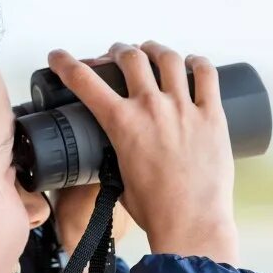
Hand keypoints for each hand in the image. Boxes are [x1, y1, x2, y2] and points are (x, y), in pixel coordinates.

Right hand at [46, 41, 237, 265]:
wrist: (191, 223)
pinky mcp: (212, 116)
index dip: (65, 63)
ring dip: (155, 50)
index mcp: (122, 123)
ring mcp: (184, 108)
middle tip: (118, 55)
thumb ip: (116, 155)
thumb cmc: (156, 209)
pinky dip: (198, 63)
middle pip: (130, 58)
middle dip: (119, 52)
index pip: (84, 80)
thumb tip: (115, 150)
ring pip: (168, 58)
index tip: (59, 57)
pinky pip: (207, 75)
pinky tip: (194, 63)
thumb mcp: (120, 176)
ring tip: (152, 51)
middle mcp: (151, 107)